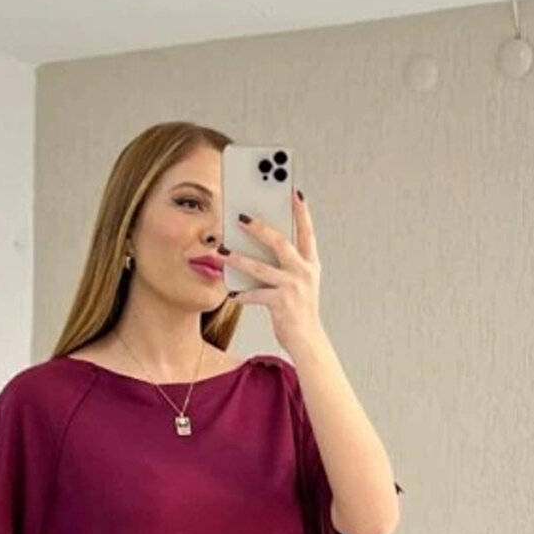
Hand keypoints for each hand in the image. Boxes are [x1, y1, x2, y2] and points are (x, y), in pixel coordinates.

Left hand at [220, 189, 322, 350]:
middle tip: (241, 217)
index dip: (301, 211)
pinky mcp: (282, 303)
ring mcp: (293, 287)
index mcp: (310, 263)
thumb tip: (259, 244)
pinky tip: (232, 292)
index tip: (294, 192)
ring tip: (223, 251)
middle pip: (280, 242)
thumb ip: (284, 263)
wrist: (308, 341)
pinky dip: (242, 293)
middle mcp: (304, 272)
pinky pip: (256, 294)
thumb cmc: (299, 310)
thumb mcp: (298, 282)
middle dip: (260, 228)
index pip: (306, 231)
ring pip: (261, 267)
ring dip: (239, 258)